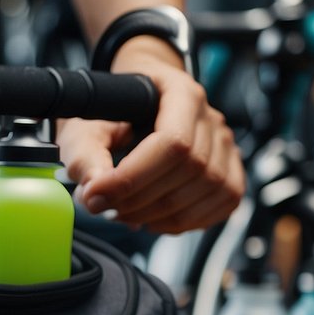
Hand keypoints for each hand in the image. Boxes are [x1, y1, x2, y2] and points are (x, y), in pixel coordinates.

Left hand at [61, 38, 244, 233]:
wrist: (134, 101)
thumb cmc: (111, 110)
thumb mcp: (85, 126)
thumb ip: (84, 156)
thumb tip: (95, 191)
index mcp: (179, 93)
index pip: (172, 143)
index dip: (133, 178)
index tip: (96, 194)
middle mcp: (209, 117)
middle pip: (191, 169)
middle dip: (141, 199)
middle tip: (104, 208)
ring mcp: (224, 145)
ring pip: (209, 190)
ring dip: (161, 214)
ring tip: (123, 213)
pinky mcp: (229, 170)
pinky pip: (223, 203)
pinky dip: (186, 221)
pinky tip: (153, 219)